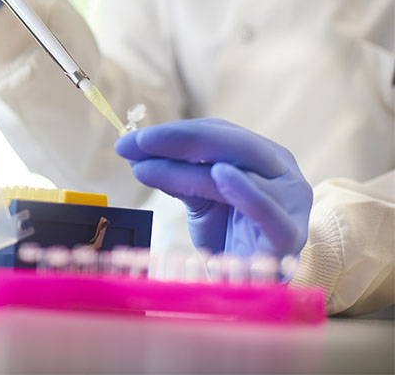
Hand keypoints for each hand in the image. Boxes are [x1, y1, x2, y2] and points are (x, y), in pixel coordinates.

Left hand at [115, 118, 312, 257]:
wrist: (251, 288)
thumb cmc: (228, 236)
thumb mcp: (199, 198)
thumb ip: (176, 174)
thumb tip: (133, 152)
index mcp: (262, 155)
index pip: (217, 131)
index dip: (173, 132)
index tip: (129, 141)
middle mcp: (282, 171)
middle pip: (231, 143)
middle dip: (178, 139)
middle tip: (135, 143)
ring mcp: (290, 202)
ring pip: (238, 173)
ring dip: (185, 170)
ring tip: (145, 168)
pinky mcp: (288, 237)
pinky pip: (268, 212)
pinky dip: (246, 192)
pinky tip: (221, 175)